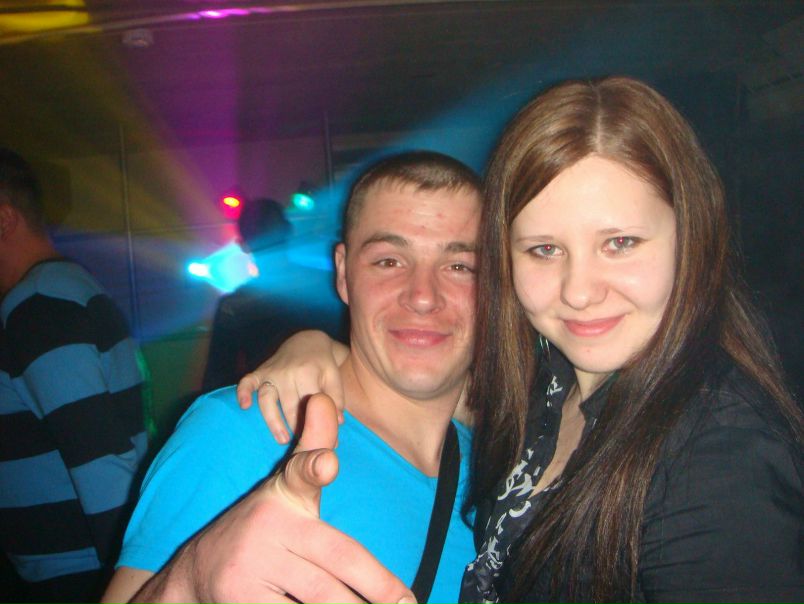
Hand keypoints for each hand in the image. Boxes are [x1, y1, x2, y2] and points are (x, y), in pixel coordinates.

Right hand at [131, 394, 414, 603]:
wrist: (196, 572)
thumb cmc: (261, 527)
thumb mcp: (285, 488)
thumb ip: (313, 448)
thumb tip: (324, 396)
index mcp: (284, 497)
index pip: (299, 474)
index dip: (315, 466)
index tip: (329, 463)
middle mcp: (267, 527)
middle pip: (334, 559)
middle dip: (374, 584)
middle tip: (406, 601)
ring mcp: (252, 566)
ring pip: (319, 596)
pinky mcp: (241, 598)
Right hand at [236, 330, 348, 443]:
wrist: (307, 340)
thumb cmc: (323, 363)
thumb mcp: (334, 376)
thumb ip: (337, 398)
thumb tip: (338, 422)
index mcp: (309, 373)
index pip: (312, 404)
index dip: (318, 424)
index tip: (324, 442)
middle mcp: (288, 373)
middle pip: (290, 407)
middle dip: (297, 428)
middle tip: (304, 446)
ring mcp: (272, 372)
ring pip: (268, 400)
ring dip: (274, 421)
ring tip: (283, 440)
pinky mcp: (260, 371)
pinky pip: (247, 381)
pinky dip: (243, 392)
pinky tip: (244, 406)